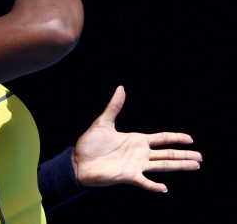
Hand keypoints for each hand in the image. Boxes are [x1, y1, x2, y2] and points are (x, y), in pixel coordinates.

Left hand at [71, 86, 201, 191]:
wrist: (77, 161)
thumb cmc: (89, 144)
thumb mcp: (103, 122)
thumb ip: (114, 107)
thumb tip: (121, 88)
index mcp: (136, 140)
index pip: (161, 139)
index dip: (175, 138)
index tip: (190, 139)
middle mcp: (139, 154)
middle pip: (167, 154)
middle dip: (184, 154)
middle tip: (200, 157)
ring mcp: (135, 165)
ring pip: (162, 166)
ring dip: (179, 166)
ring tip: (195, 166)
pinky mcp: (128, 176)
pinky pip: (144, 182)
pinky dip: (154, 185)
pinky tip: (164, 188)